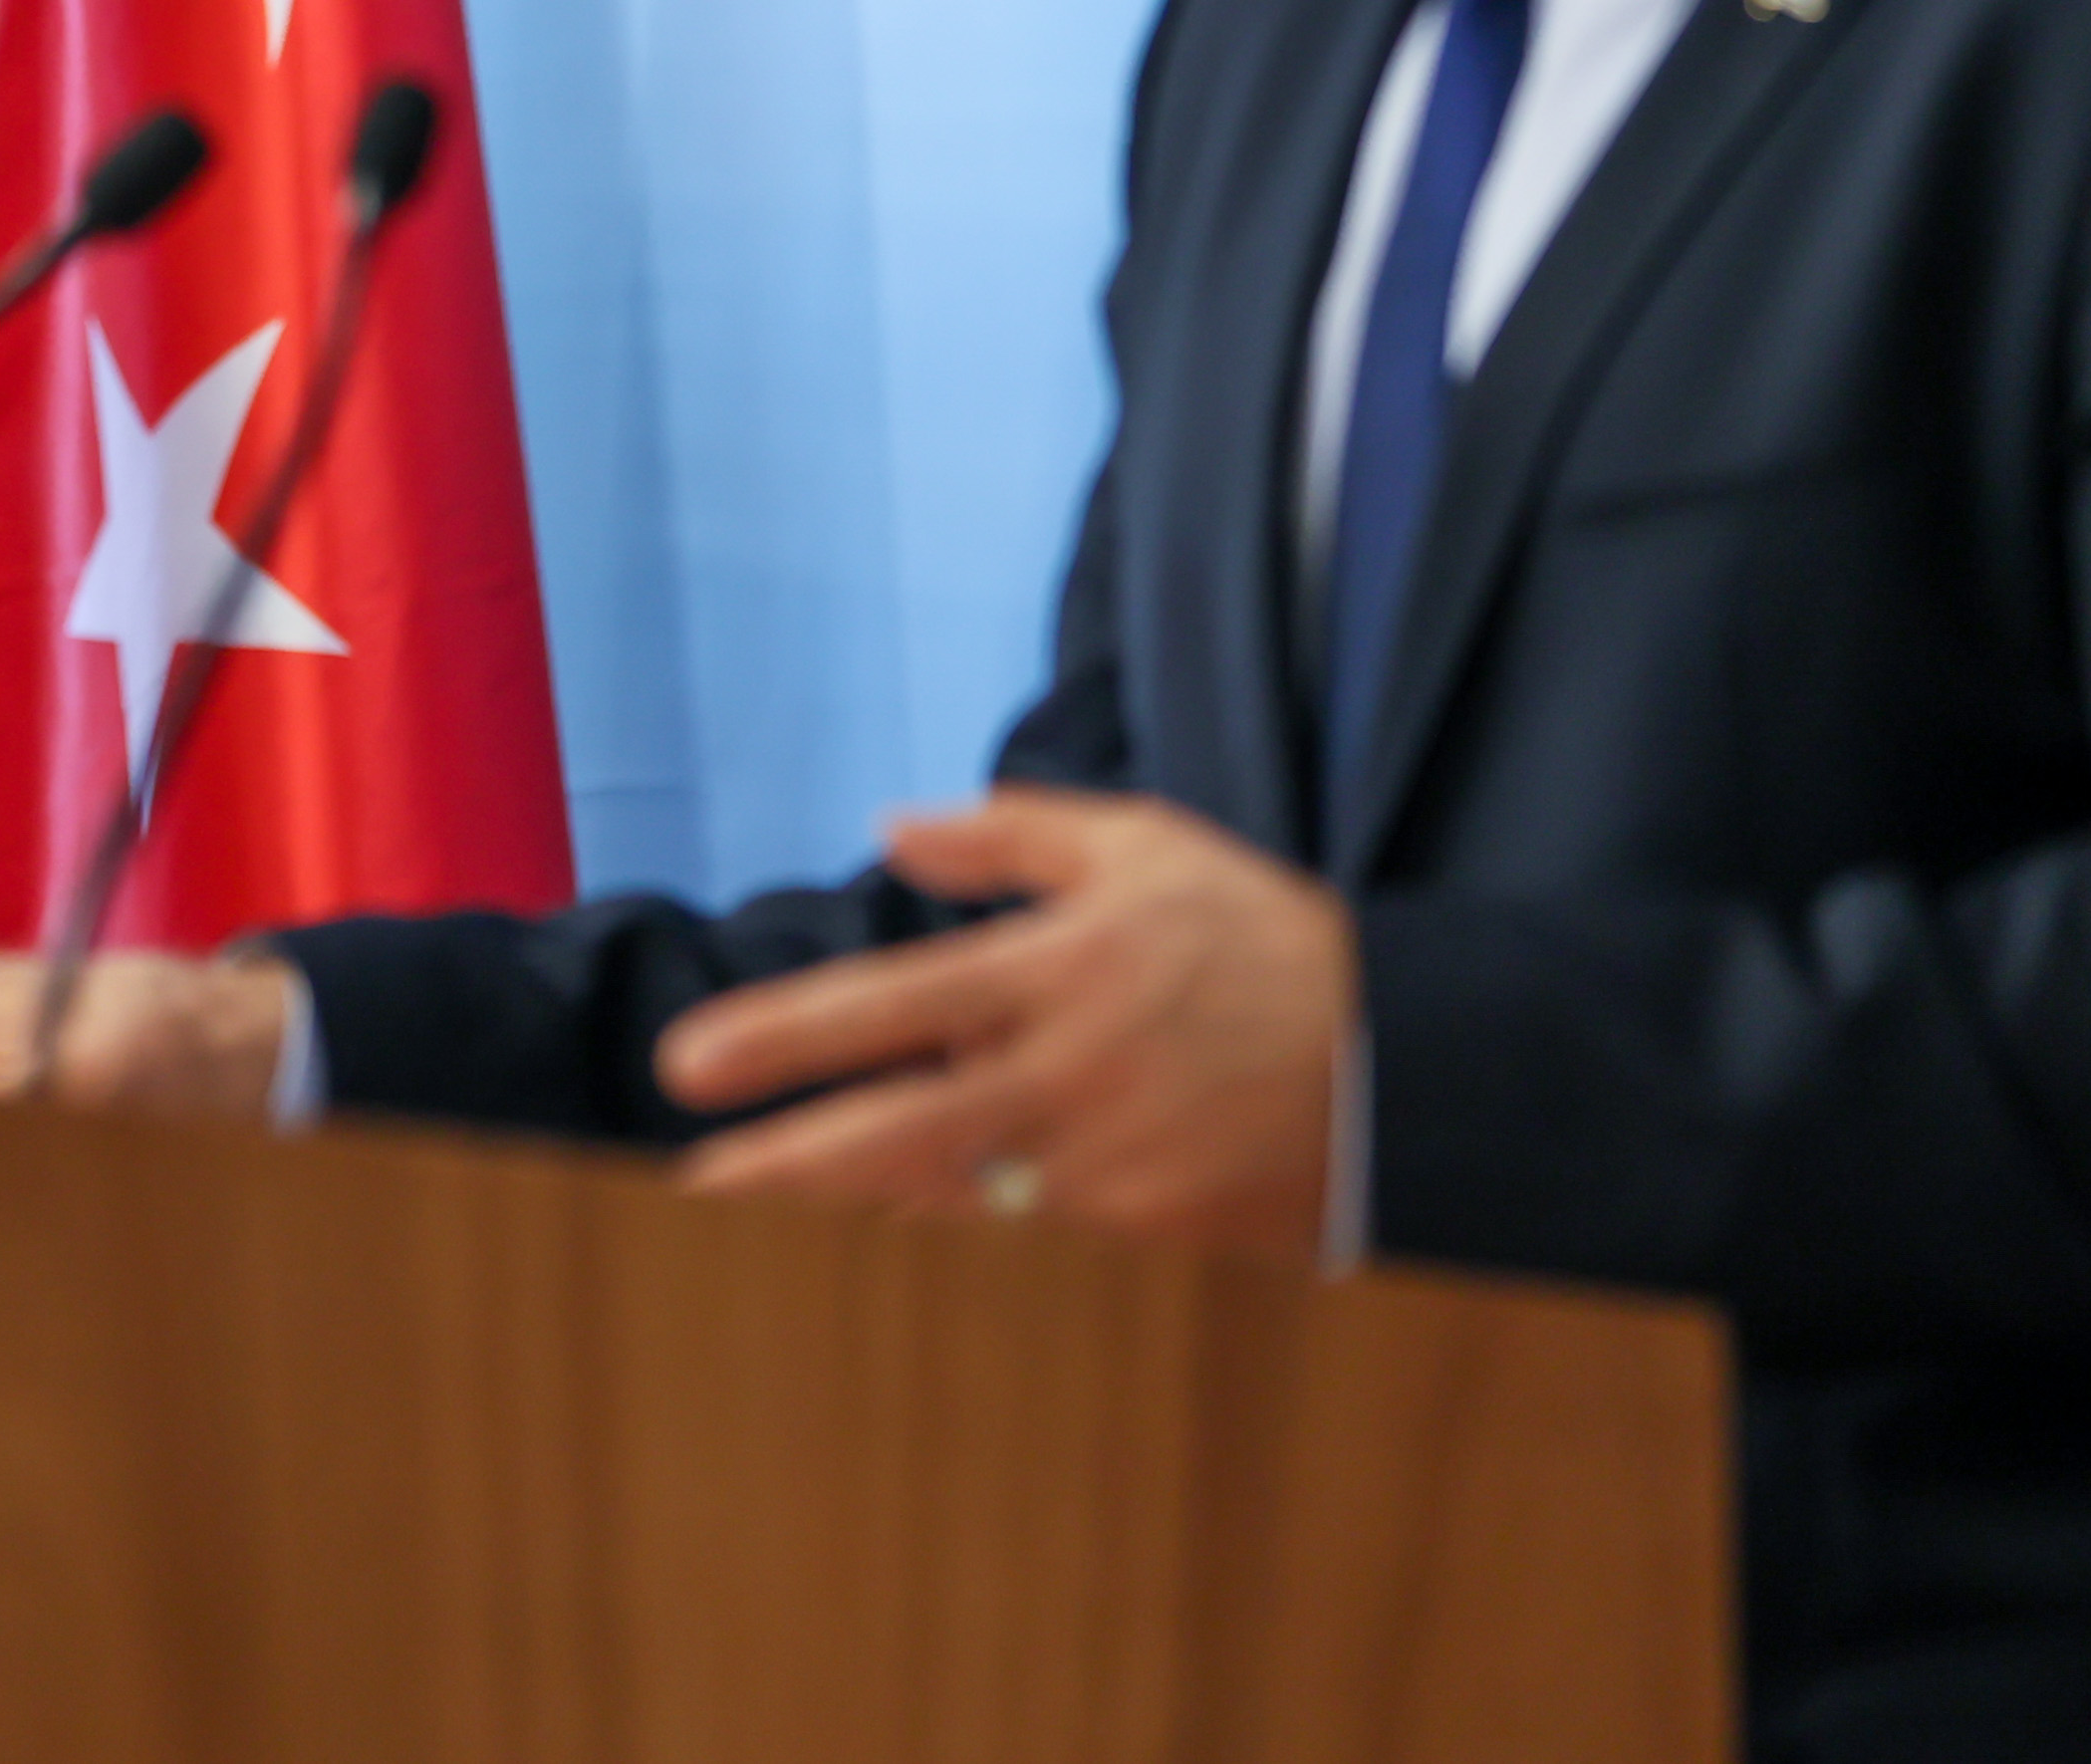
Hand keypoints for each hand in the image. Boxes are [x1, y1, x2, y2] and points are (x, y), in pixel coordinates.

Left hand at [658, 787, 1347, 1257]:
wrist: (1405, 1060)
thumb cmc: (1256, 937)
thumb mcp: (1144, 847)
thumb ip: (1007, 833)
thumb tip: (890, 827)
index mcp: (1064, 968)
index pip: (896, 1004)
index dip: (788, 1037)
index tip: (689, 1064)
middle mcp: (1076, 1072)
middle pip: (902, 1132)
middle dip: (784, 1170)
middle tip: (685, 1192)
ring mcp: (1113, 1166)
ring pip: (952, 1207)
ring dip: (849, 1222)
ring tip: (744, 1241)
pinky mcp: (1151, 1238)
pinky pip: (1024, 1251)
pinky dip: (948, 1256)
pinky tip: (873, 1263)